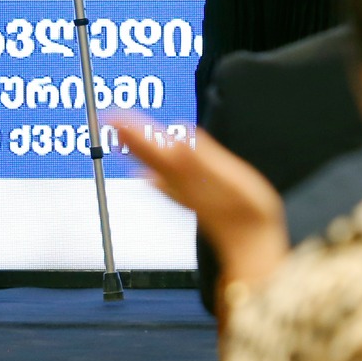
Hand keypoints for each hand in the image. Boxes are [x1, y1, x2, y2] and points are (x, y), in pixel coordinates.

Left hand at [113, 115, 289, 286]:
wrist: (252, 245)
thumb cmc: (245, 212)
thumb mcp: (227, 176)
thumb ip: (201, 156)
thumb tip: (177, 138)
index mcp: (184, 172)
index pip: (149, 145)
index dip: (132, 128)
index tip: (113, 115)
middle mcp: (177, 183)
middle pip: (146, 155)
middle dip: (129, 136)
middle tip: (110, 120)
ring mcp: (182, 194)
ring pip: (153, 168)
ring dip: (139, 151)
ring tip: (123, 138)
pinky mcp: (192, 202)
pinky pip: (165, 186)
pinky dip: (155, 176)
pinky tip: (151, 178)